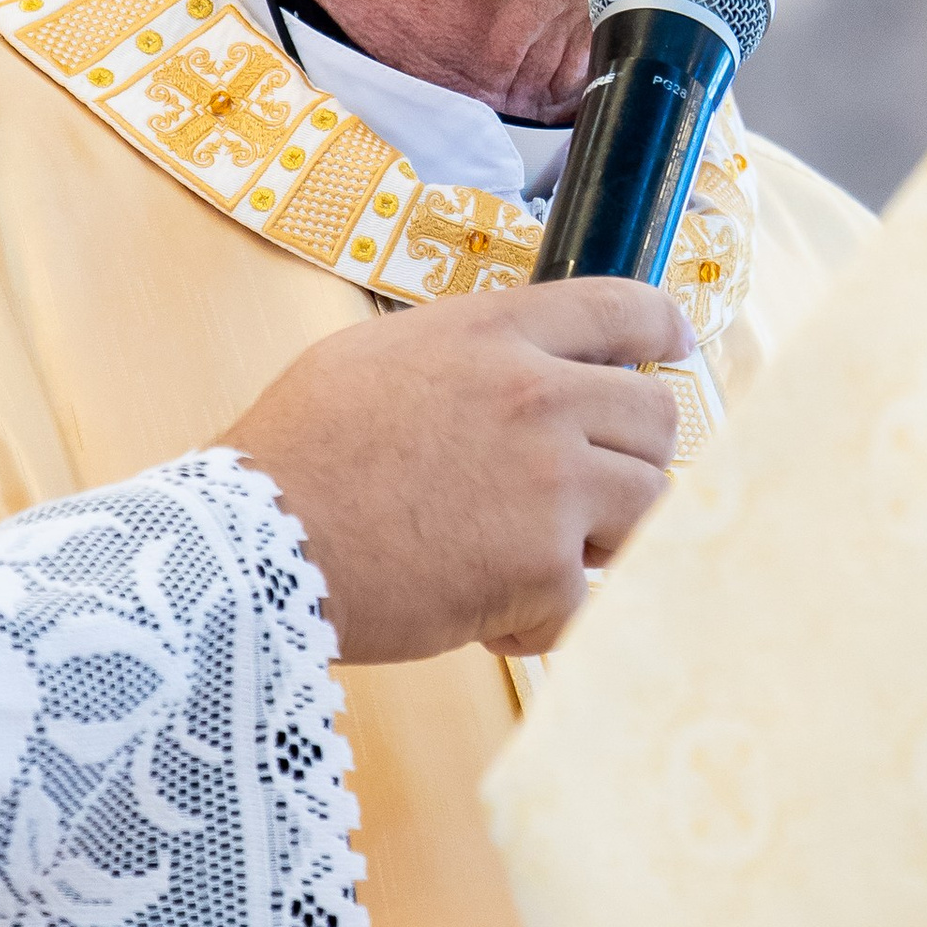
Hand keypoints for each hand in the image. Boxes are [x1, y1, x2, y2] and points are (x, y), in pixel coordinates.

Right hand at [220, 282, 692, 662]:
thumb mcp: (378, 358)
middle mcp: (541, 397)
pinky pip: (590, 600)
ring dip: (602, 538)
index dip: (660, 329)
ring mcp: (552, 484)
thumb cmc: (296, 455)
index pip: (623, 308)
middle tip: (584, 493)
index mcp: (497, 334)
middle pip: (657, 417)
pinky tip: (489, 616)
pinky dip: (545, 619)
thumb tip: (509, 367)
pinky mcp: (545, 569)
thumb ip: (465, 355)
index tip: (674, 347)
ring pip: (650, 507)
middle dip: (631, 457)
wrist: (252, 543)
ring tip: (533, 559)